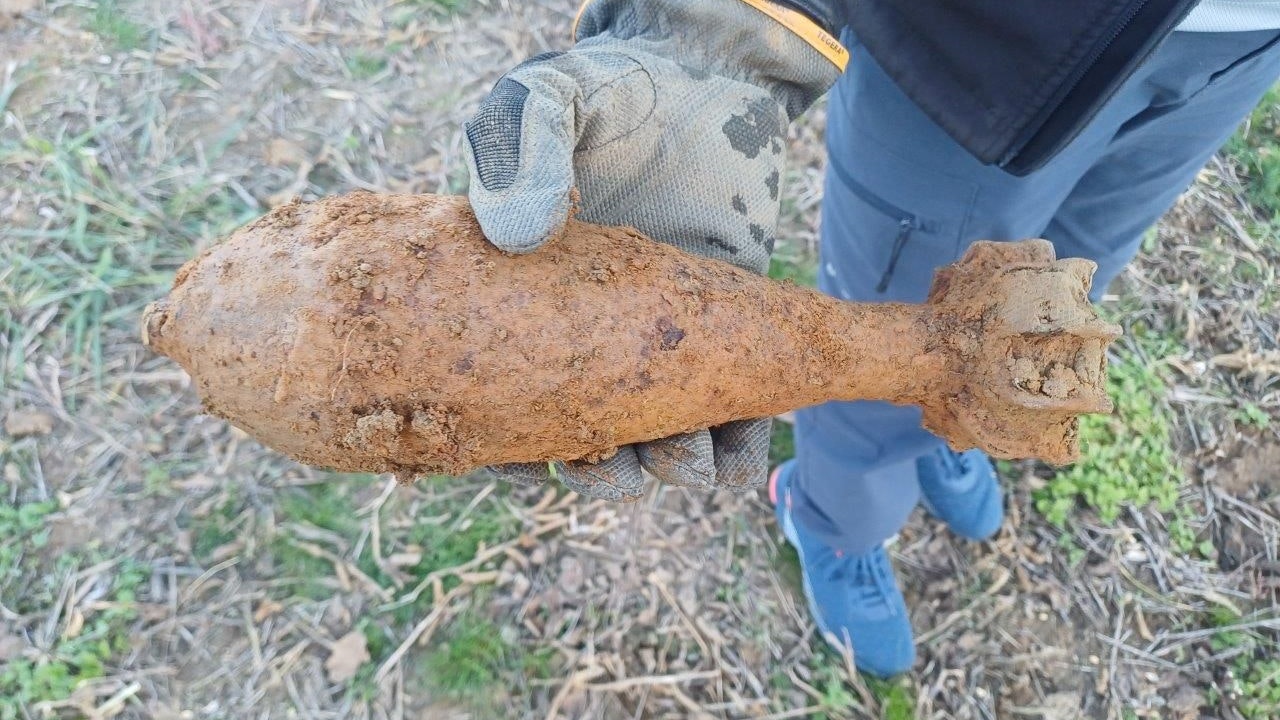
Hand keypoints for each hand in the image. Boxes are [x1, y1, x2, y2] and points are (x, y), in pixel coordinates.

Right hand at [462, 0, 843, 500]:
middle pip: (582, 441)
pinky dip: (735, 446)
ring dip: (666, 466)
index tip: (520, 454)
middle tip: (607, 458)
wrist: (700, 77)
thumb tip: (518, 233)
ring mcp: (658, 348)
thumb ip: (517, 152)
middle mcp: (587, 344)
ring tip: (679, 458)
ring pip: (658, 445)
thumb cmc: (606, 93)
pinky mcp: (726, 340)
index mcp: (524, 310)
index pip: (500, 399)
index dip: (505, 444)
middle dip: (596, 467)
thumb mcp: (542, 104)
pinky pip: (732, 420)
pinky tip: (734, 440)